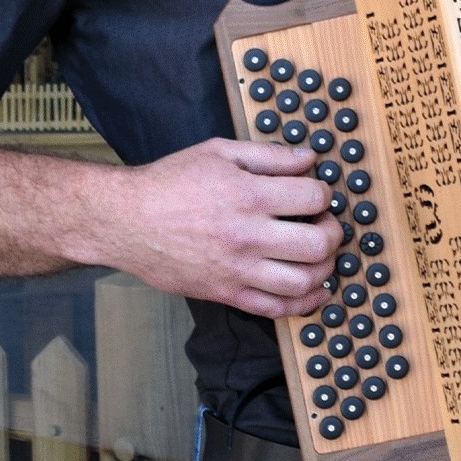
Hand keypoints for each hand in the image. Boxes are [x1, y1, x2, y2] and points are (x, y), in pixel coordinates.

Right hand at [96, 137, 342, 316]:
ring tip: (321, 255)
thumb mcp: (219, 152)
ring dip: (325, 269)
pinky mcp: (226, 293)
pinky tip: (314, 290)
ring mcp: (238, 269)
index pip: (313, 197)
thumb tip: (309, 159)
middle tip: (327, 224)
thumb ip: (268, 155)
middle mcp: (247, 236)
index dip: (325, 193)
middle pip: (318, 244)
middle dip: (334, 232)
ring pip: (304, 282)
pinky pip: (276, 309)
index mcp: (248, 195)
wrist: (126, 220)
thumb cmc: (169, 182)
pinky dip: (305, 303)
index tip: (318, 194)